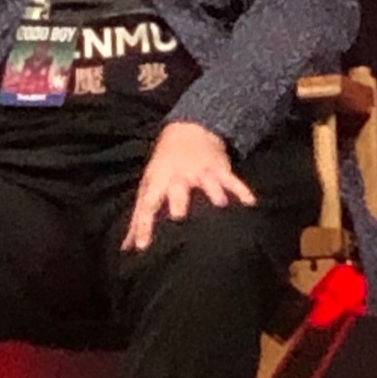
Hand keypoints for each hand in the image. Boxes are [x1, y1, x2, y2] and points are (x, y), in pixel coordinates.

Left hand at [122, 121, 255, 251]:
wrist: (190, 129)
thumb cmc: (164, 166)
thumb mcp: (149, 187)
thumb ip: (139, 219)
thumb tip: (126, 249)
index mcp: (157, 182)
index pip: (147, 205)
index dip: (144, 226)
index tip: (143, 247)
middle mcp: (178, 177)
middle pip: (177, 189)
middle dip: (179, 201)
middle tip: (179, 217)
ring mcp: (200, 171)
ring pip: (207, 182)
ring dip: (213, 192)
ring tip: (220, 205)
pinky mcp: (220, 168)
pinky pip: (232, 180)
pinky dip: (241, 190)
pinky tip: (250, 203)